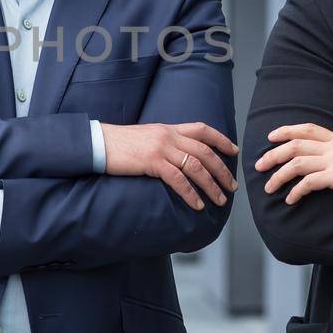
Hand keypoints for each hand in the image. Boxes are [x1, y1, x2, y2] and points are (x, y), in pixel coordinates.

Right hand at [100, 122, 237, 209]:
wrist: (98, 142)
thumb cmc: (119, 144)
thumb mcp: (146, 137)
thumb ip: (164, 142)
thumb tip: (177, 155)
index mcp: (168, 128)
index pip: (202, 129)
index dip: (221, 139)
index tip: (233, 151)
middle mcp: (168, 135)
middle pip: (205, 151)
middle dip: (222, 170)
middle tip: (232, 186)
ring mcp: (161, 148)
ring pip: (196, 166)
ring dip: (211, 185)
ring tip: (220, 200)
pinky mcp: (152, 161)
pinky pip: (178, 179)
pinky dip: (190, 193)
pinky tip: (197, 205)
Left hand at [255, 123, 332, 205]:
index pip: (308, 129)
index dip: (287, 130)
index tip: (271, 136)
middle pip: (295, 144)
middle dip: (273, 154)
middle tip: (259, 166)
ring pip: (296, 163)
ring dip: (278, 176)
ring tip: (269, 187)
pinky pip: (309, 183)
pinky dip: (296, 191)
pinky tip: (290, 200)